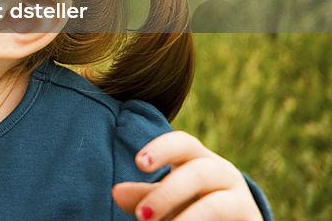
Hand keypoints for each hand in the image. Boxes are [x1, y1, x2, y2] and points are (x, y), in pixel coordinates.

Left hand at [112, 131, 263, 220]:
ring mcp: (241, 199)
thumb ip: (144, 196)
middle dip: (167, 194)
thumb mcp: (167, 200)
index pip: (184, 143)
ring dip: (188, 218)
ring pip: (217, 204)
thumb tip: (116, 192)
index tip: (138, 163)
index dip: (162, 149)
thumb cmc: (191, 208)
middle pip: (198, 173)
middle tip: (141, 216)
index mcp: (199, 159)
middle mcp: (223, 173)